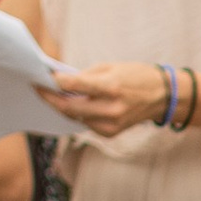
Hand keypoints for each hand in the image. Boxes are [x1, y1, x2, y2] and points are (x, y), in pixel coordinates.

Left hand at [39, 59, 173, 138]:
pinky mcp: (110, 133)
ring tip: (49, 95)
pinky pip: (85, 124)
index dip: (55, 82)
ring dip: (61, 107)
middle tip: (37, 89)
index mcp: (112, 87)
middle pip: (69, 108)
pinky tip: (71, 105)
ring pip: (75, 117)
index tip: (42, 76)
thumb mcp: (111, 67)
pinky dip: (77, 114)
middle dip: (50, 98)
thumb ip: (85, 75)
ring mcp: (111, 124)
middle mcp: (111, 108)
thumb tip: (60, 81)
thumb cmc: (135, 76)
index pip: (74, 85)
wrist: (162, 97)